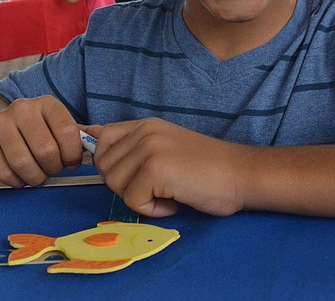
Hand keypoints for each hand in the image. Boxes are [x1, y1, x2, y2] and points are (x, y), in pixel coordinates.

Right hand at [0, 96, 83, 186]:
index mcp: (46, 103)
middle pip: (46, 150)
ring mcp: (0, 123)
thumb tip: (98, 146)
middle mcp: (23, 108)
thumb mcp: (56, 125)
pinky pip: (4, 172)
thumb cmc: (34, 130)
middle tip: (52, 170)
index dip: (73, 154)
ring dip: (35, 178)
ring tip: (38, 176)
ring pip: (23, 163)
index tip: (71, 162)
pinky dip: (16, 182)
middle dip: (54, 168)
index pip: (67, 132)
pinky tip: (20, 177)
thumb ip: (77, 136)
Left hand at [89, 118, 246, 217]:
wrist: (241, 174)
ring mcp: (149, 148)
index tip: (130, 176)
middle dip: (125, 186)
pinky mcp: (156, 169)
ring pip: (115, 184)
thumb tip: (93, 140)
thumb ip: (135, 147)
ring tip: (167, 193)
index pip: (102, 138)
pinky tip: (175, 201)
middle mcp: (145, 132)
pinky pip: (133, 201)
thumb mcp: (166, 149)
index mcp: (146, 125)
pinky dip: (153, 210)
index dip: (108, 163)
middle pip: (104, 167)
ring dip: (139, 198)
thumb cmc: (208, 169)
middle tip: (155, 188)